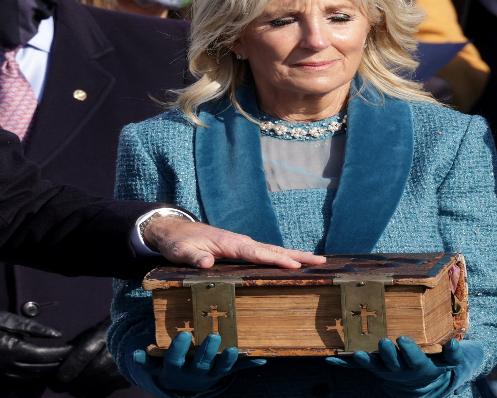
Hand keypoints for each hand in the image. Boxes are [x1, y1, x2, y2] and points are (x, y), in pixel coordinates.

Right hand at [0, 309, 72, 388]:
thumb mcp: (4, 318)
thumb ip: (31, 327)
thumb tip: (55, 333)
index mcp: (8, 349)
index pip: (41, 355)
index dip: (59, 353)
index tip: (72, 348)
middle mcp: (5, 366)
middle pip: (40, 369)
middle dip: (58, 363)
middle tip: (71, 355)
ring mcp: (1, 375)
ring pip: (32, 377)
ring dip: (48, 370)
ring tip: (61, 361)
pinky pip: (22, 381)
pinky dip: (36, 375)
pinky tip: (42, 369)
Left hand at [49, 317, 128, 397]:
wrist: (134, 333)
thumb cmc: (106, 332)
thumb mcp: (93, 331)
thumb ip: (78, 345)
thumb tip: (61, 361)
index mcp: (104, 333)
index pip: (85, 352)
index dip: (71, 366)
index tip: (60, 376)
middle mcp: (117, 348)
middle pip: (92, 368)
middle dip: (76, 377)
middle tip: (65, 381)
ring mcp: (125, 363)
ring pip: (100, 381)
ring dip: (83, 386)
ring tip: (74, 385)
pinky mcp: (129, 376)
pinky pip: (108, 389)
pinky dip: (94, 391)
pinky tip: (87, 388)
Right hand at [131, 332, 263, 392]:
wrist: (184, 386)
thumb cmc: (169, 367)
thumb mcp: (156, 366)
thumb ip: (147, 359)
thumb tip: (134, 353)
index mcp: (176, 369)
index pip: (175, 359)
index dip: (178, 349)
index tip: (182, 335)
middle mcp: (194, 373)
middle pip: (201, 364)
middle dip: (208, 351)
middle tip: (214, 336)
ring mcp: (210, 374)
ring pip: (221, 369)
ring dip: (228, 360)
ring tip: (233, 349)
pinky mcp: (222, 373)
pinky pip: (238, 370)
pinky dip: (250, 364)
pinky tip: (262, 359)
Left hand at [143, 216, 326, 268]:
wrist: (174, 230)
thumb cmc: (178, 242)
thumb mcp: (180, 252)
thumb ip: (193, 257)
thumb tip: (207, 262)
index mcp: (229, 243)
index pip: (257, 253)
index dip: (276, 259)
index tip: (295, 264)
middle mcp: (240, 241)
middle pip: (272, 249)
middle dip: (296, 255)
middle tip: (321, 261)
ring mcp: (241, 244)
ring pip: (271, 250)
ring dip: (293, 255)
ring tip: (316, 261)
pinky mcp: (240, 248)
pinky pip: (264, 253)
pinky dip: (281, 256)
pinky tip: (292, 263)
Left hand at [326, 336, 462, 397]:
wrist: (418, 381)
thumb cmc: (433, 363)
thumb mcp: (447, 362)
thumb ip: (452, 355)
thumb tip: (454, 343)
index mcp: (418, 366)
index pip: (414, 360)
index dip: (409, 351)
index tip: (404, 339)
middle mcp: (398, 369)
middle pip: (392, 363)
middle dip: (387, 353)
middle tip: (383, 341)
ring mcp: (383, 369)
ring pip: (373, 365)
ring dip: (364, 360)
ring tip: (358, 354)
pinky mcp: (371, 366)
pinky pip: (354, 367)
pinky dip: (343, 363)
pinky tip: (329, 359)